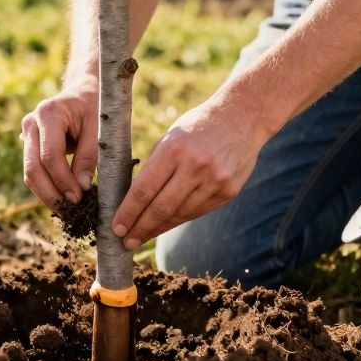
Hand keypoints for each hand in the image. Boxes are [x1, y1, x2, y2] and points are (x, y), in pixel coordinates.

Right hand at [21, 78, 98, 206]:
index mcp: (49, 113)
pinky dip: (46, 187)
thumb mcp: (100, 127)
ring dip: (46, 194)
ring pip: (29, 173)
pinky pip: (34, 171)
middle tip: (70, 211)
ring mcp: (27, 134)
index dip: (63, 180)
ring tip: (67, 210)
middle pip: (33, 167)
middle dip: (51, 193)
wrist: (85, 91)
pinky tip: (61, 199)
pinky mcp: (29, 145)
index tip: (79, 198)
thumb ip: (90, 155)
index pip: (50, 155)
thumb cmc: (96, 106)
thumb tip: (81, 188)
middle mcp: (31, 123)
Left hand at [112, 97, 268, 249]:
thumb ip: (155, 167)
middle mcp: (195, 166)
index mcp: (174, 149)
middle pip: (161, 208)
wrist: (243, 117)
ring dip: (159, 228)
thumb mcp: (170, 137)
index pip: (144, 189)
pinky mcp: (229, 191)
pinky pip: (198, 212)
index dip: (128, 213)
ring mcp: (215, 181)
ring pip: (180, 215)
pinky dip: (180, 219)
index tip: (117, 228)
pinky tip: (166, 225)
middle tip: (126, 242)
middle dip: (141, 228)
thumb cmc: (198, 126)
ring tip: (143, 236)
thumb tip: (135, 201)